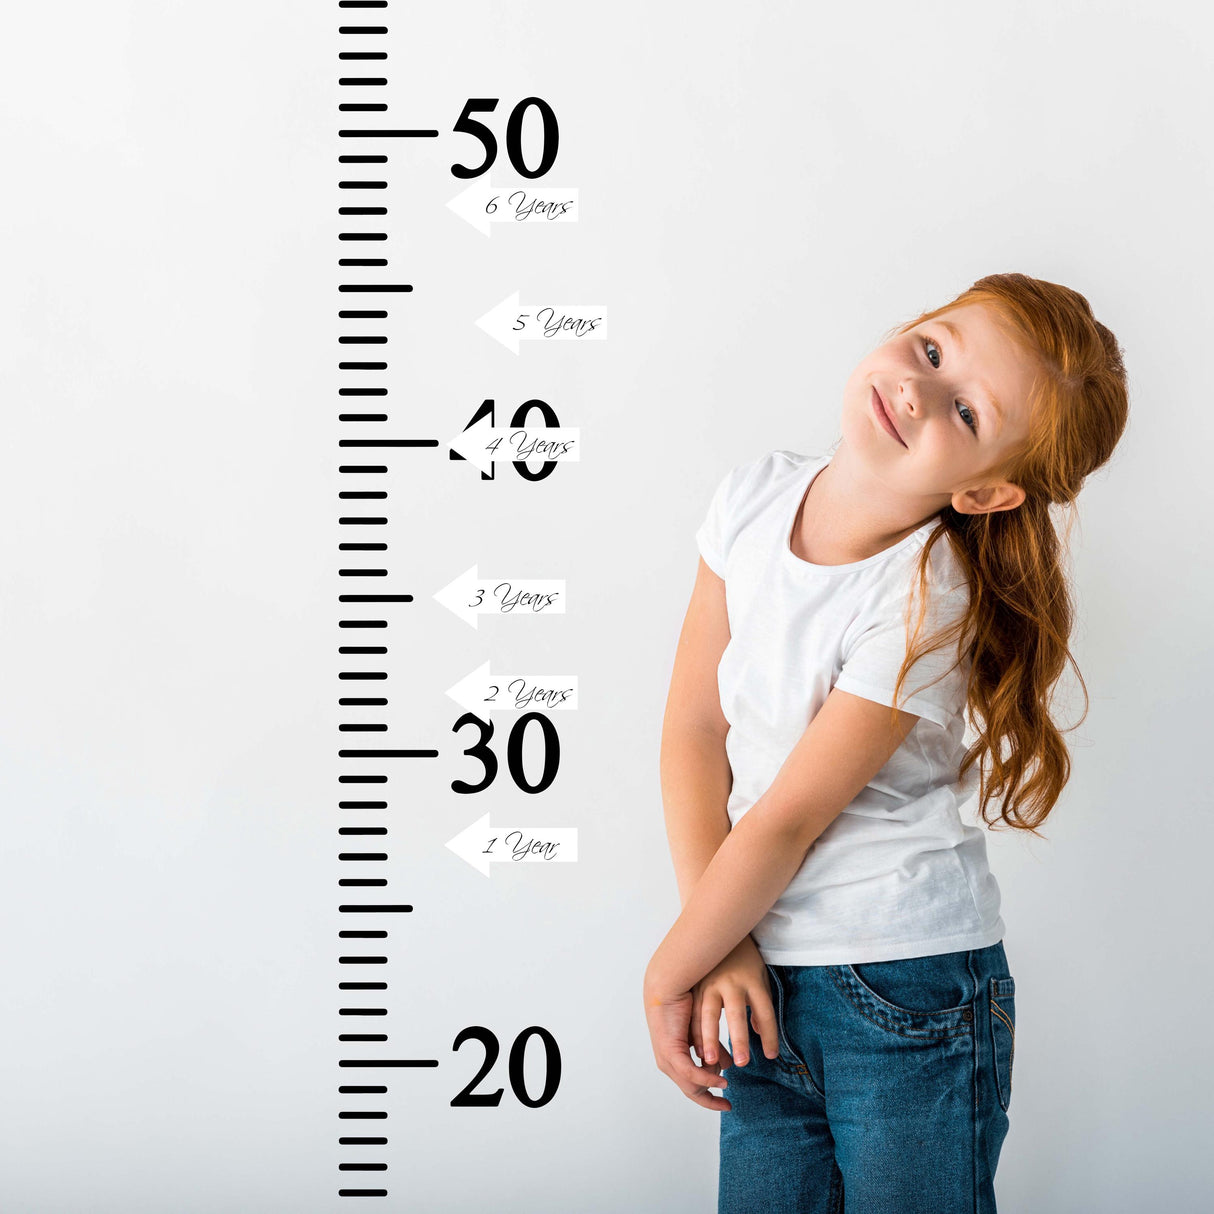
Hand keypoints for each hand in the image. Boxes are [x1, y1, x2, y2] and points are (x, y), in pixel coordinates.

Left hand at [643, 981, 731, 1111]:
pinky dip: (707, 1079)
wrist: (669, 983)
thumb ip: (714, 1048)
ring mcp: (667, 1060)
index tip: (727, 1102)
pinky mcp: (670, 1052)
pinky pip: (691, 1074)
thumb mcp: (705, 1030)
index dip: (709, 1095)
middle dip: (710, 1100)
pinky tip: (722, 1080)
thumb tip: (728, 1064)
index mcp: (676, 1057)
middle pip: (692, 1091)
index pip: (692, 1085)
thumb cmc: (686, 1001)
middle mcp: (669, 1062)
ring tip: (727, 1082)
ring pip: (692, 1085)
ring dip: (712, 1084)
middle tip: (728, 1105)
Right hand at [691, 935, 779, 1070]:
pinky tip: (696, 1047)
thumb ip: (760, 1005)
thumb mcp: (760, 977)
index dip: (769, 1035)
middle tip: (742, 1063)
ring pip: (709, 1014)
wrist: (721, 928)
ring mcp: (711, 983)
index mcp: (752, 980)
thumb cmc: (745, 958)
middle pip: (736, 1013)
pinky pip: (694, 1011)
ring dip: (709, 1039)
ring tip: (710, 1060)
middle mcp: (731, 983)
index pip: (765, 1012)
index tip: (772, 1055)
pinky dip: (694, 1030)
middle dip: (738, 1040)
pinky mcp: (696, 986)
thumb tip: (758, 1032)